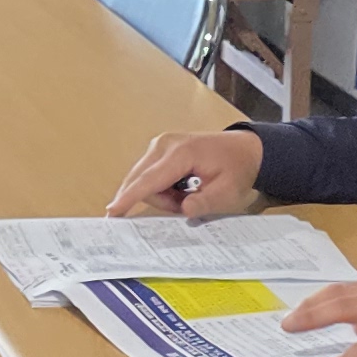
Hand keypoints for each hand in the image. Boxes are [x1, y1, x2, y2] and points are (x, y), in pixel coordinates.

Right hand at [110, 129, 263, 219]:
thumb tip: (183, 210)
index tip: (112, 212)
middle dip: (159, 201)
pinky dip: (162, 188)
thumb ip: (205, 202)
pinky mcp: (159, 150)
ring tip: (187, 194)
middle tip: (185, 205)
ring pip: (144, 181)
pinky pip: (149, 176)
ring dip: (162, 195)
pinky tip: (180, 187)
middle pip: (141, 182)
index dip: (129, 197)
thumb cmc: (237, 167)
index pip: (149, 180)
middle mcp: (164, 145)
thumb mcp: (227, 191)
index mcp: (182, 152)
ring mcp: (160, 145)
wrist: (244, 149)